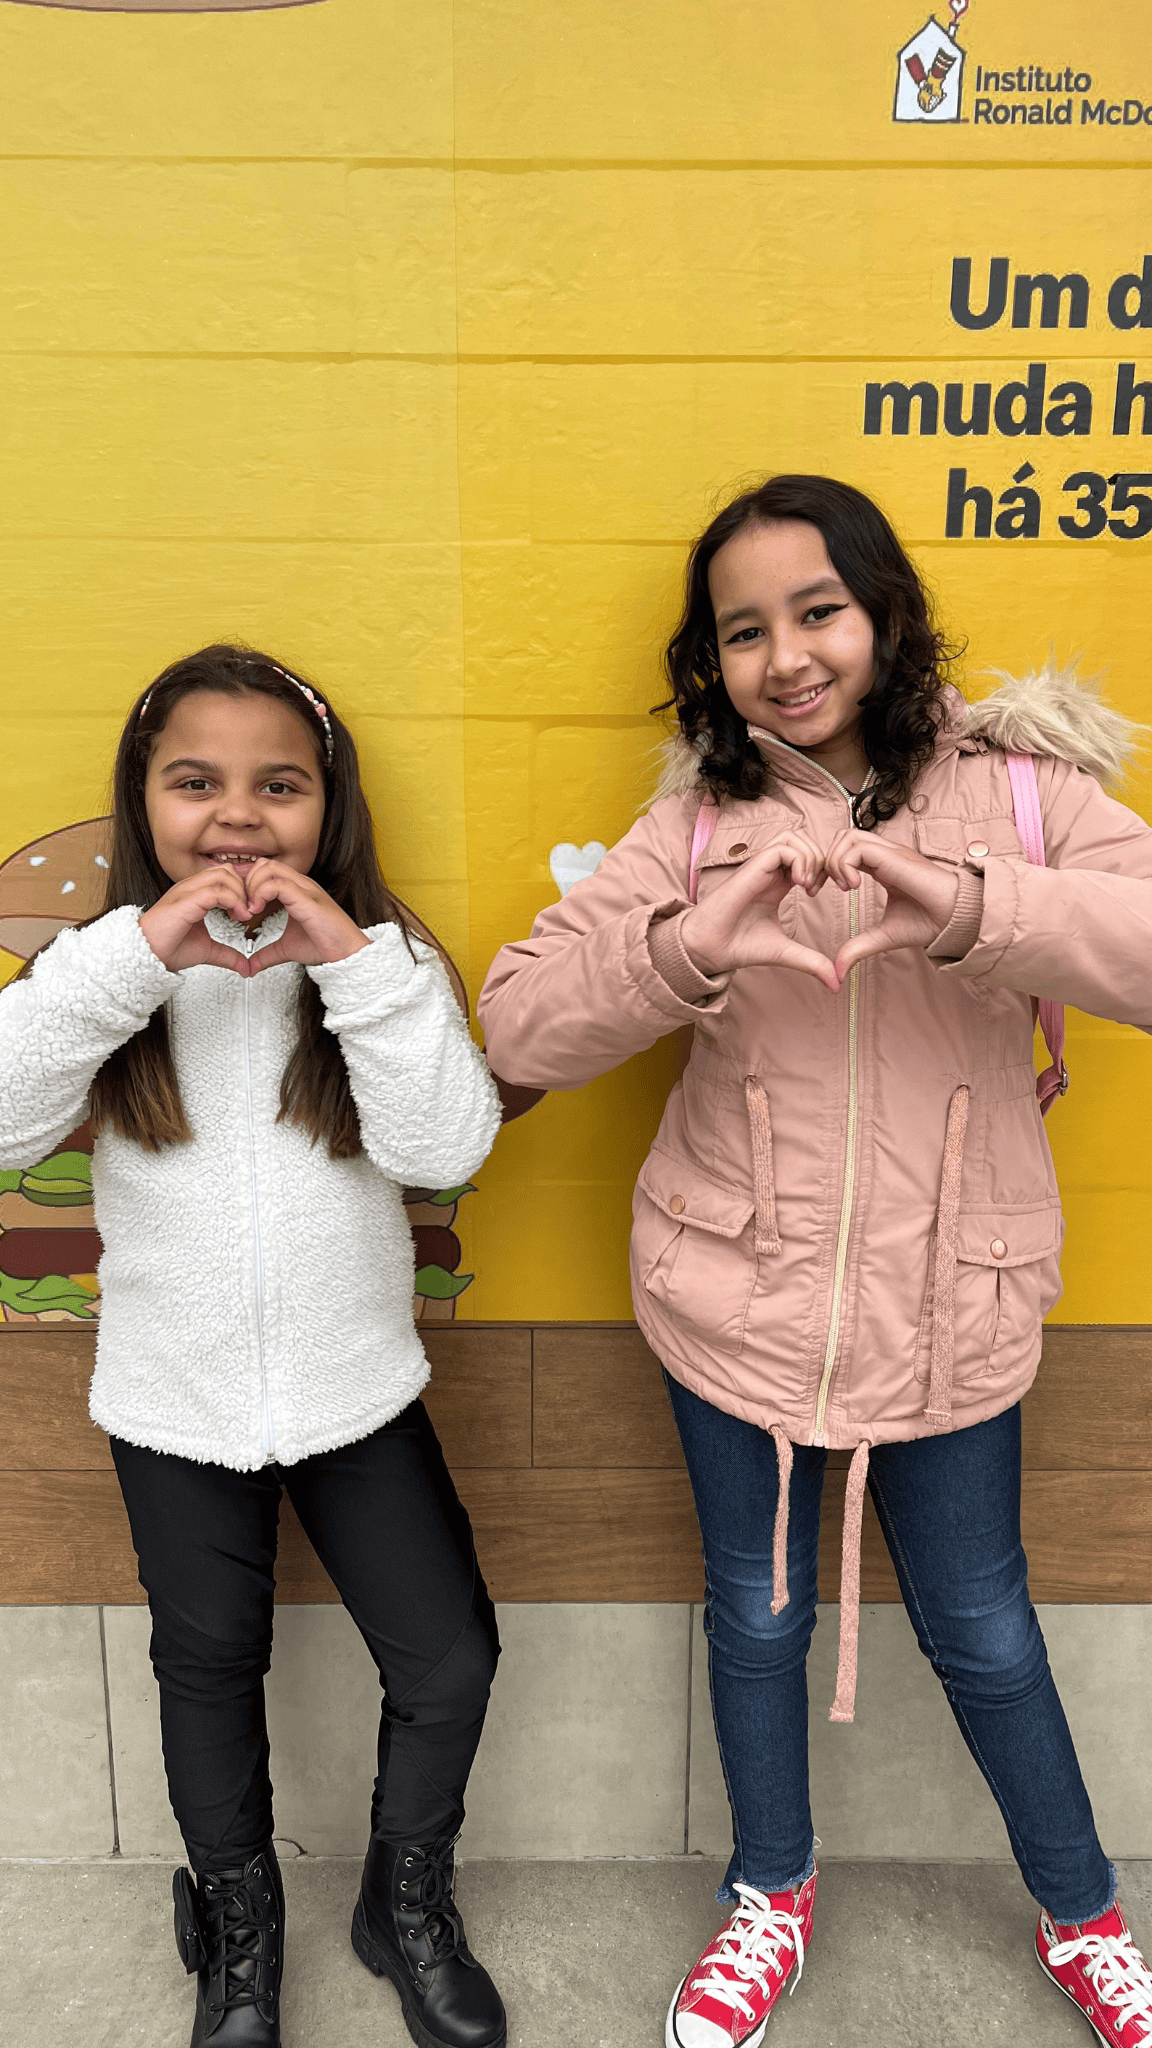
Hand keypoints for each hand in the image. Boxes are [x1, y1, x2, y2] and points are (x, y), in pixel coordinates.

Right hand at [139, 867, 256, 974]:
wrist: (147, 955)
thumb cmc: (167, 948)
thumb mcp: (207, 950)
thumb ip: (227, 954)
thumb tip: (245, 966)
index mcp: (194, 894)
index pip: (224, 876)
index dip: (241, 890)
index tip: (247, 912)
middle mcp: (190, 888)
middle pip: (226, 870)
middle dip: (243, 889)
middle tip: (248, 911)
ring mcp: (186, 892)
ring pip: (222, 875)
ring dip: (240, 894)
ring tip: (243, 915)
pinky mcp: (185, 902)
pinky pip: (215, 891)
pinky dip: (233, 901)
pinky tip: (236, 917)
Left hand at [242, 860, 369, 973]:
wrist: (347, 953)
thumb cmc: (326, 945)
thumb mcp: (287, 949)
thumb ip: (266, 954)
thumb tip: (250, 966)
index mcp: (297, 890)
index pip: (266, 871)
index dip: (248, 886)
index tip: (242, 909)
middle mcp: (300, 885)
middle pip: (264, 864)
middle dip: (247, 883)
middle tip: (242, 907)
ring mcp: (304, 889)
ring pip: (268, 868)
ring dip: (251, 887)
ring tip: (250, 910)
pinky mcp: (306, 898)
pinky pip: (276, 884)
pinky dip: (260, 894)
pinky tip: (256, 911)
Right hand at [679, 832, 839, 993]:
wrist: (710, 949)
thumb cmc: (739, 946)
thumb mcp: (786, 952)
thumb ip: (811, 962)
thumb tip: (836, 983)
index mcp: (778, 885)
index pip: (808, 858)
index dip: (824, 869)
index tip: (826, 892)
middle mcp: (770, 872)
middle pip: (804, 840)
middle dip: (823, 858)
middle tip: (824, 886)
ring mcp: (761, 867)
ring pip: (794, 837)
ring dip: (811, 856)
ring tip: (809, 885)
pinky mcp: (752, 868)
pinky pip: (783, 847)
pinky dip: (799, 860)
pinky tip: (800, 884)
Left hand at [824, 829, 959, 979]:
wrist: (957, 919)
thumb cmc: (929, 922)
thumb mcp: (884, 936)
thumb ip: (859, 947)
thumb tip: (838, 970)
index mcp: (881, 866)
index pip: (843, 851)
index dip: (824, 867)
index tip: (815, 892)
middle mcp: (884, 854)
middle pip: (841, 836)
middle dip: (822, 860)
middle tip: (817, 888)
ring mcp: (890, 852)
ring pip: (847, 836)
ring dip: (835, 861)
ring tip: (844, 888)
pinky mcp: (895, 857)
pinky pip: (858, 847)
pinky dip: (846, 864)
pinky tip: (854, 887)